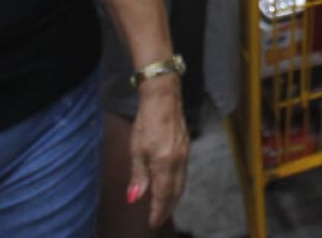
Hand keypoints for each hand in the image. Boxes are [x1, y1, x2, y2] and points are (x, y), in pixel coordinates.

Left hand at [129, 79, 189, 228]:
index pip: (163, 195)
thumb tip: (134, 198)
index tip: (152, 224)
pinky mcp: (186, 148)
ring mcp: (185, 154)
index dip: (158, 211)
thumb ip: (138, 175)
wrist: (164, 97)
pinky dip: (176, 185)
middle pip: (175, 192)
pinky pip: (183, 173)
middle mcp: (178, 162)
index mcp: (165, 164)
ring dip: (173, 198)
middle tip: (158, 219)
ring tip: (163, 207)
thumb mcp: (136, 149)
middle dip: (167, 208)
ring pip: (181, 183)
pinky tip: (170, 185)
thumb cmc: (147, 122)